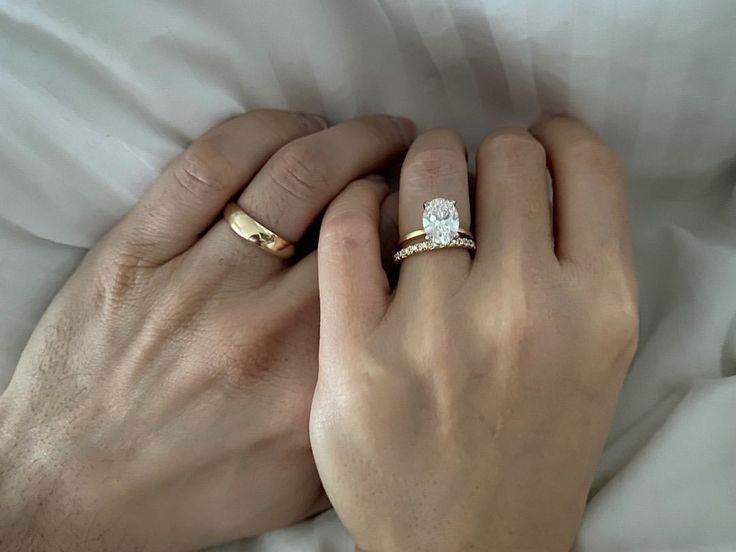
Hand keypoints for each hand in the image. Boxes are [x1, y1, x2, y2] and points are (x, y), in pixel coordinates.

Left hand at [0, 110, 414, 550]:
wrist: (76, 497)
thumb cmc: (196, 491)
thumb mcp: (306, 482)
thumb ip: (365, 410)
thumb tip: (410, 327)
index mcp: (314, 385)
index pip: (396, 271)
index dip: (428, 225)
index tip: (434, 214)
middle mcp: (264, 328)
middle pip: (358, 214)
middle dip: (404, 174)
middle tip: (418, 164)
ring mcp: (196, 283)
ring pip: (295, 174)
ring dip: (351, 138)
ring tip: (375, 134)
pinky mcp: (135, 253)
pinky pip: (210, 164)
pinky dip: (267, 129)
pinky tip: (297, 130)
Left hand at [310, 117, 638, 551]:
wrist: (466, 546)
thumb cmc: (529, 450)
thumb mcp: (590, 357)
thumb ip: (575, 264)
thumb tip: (529, 174)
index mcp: (600, 308)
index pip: (588, 167)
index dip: (555, 137)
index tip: (533, 143)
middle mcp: (527, 310)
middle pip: (504, 157)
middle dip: (482, 155)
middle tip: (462, 181)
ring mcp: (437, 331)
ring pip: (426, 174)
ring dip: (418, 167)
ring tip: (409, 192)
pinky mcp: (357, 354)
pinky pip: (348, 224)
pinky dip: (354, 202)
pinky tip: (360, 216)